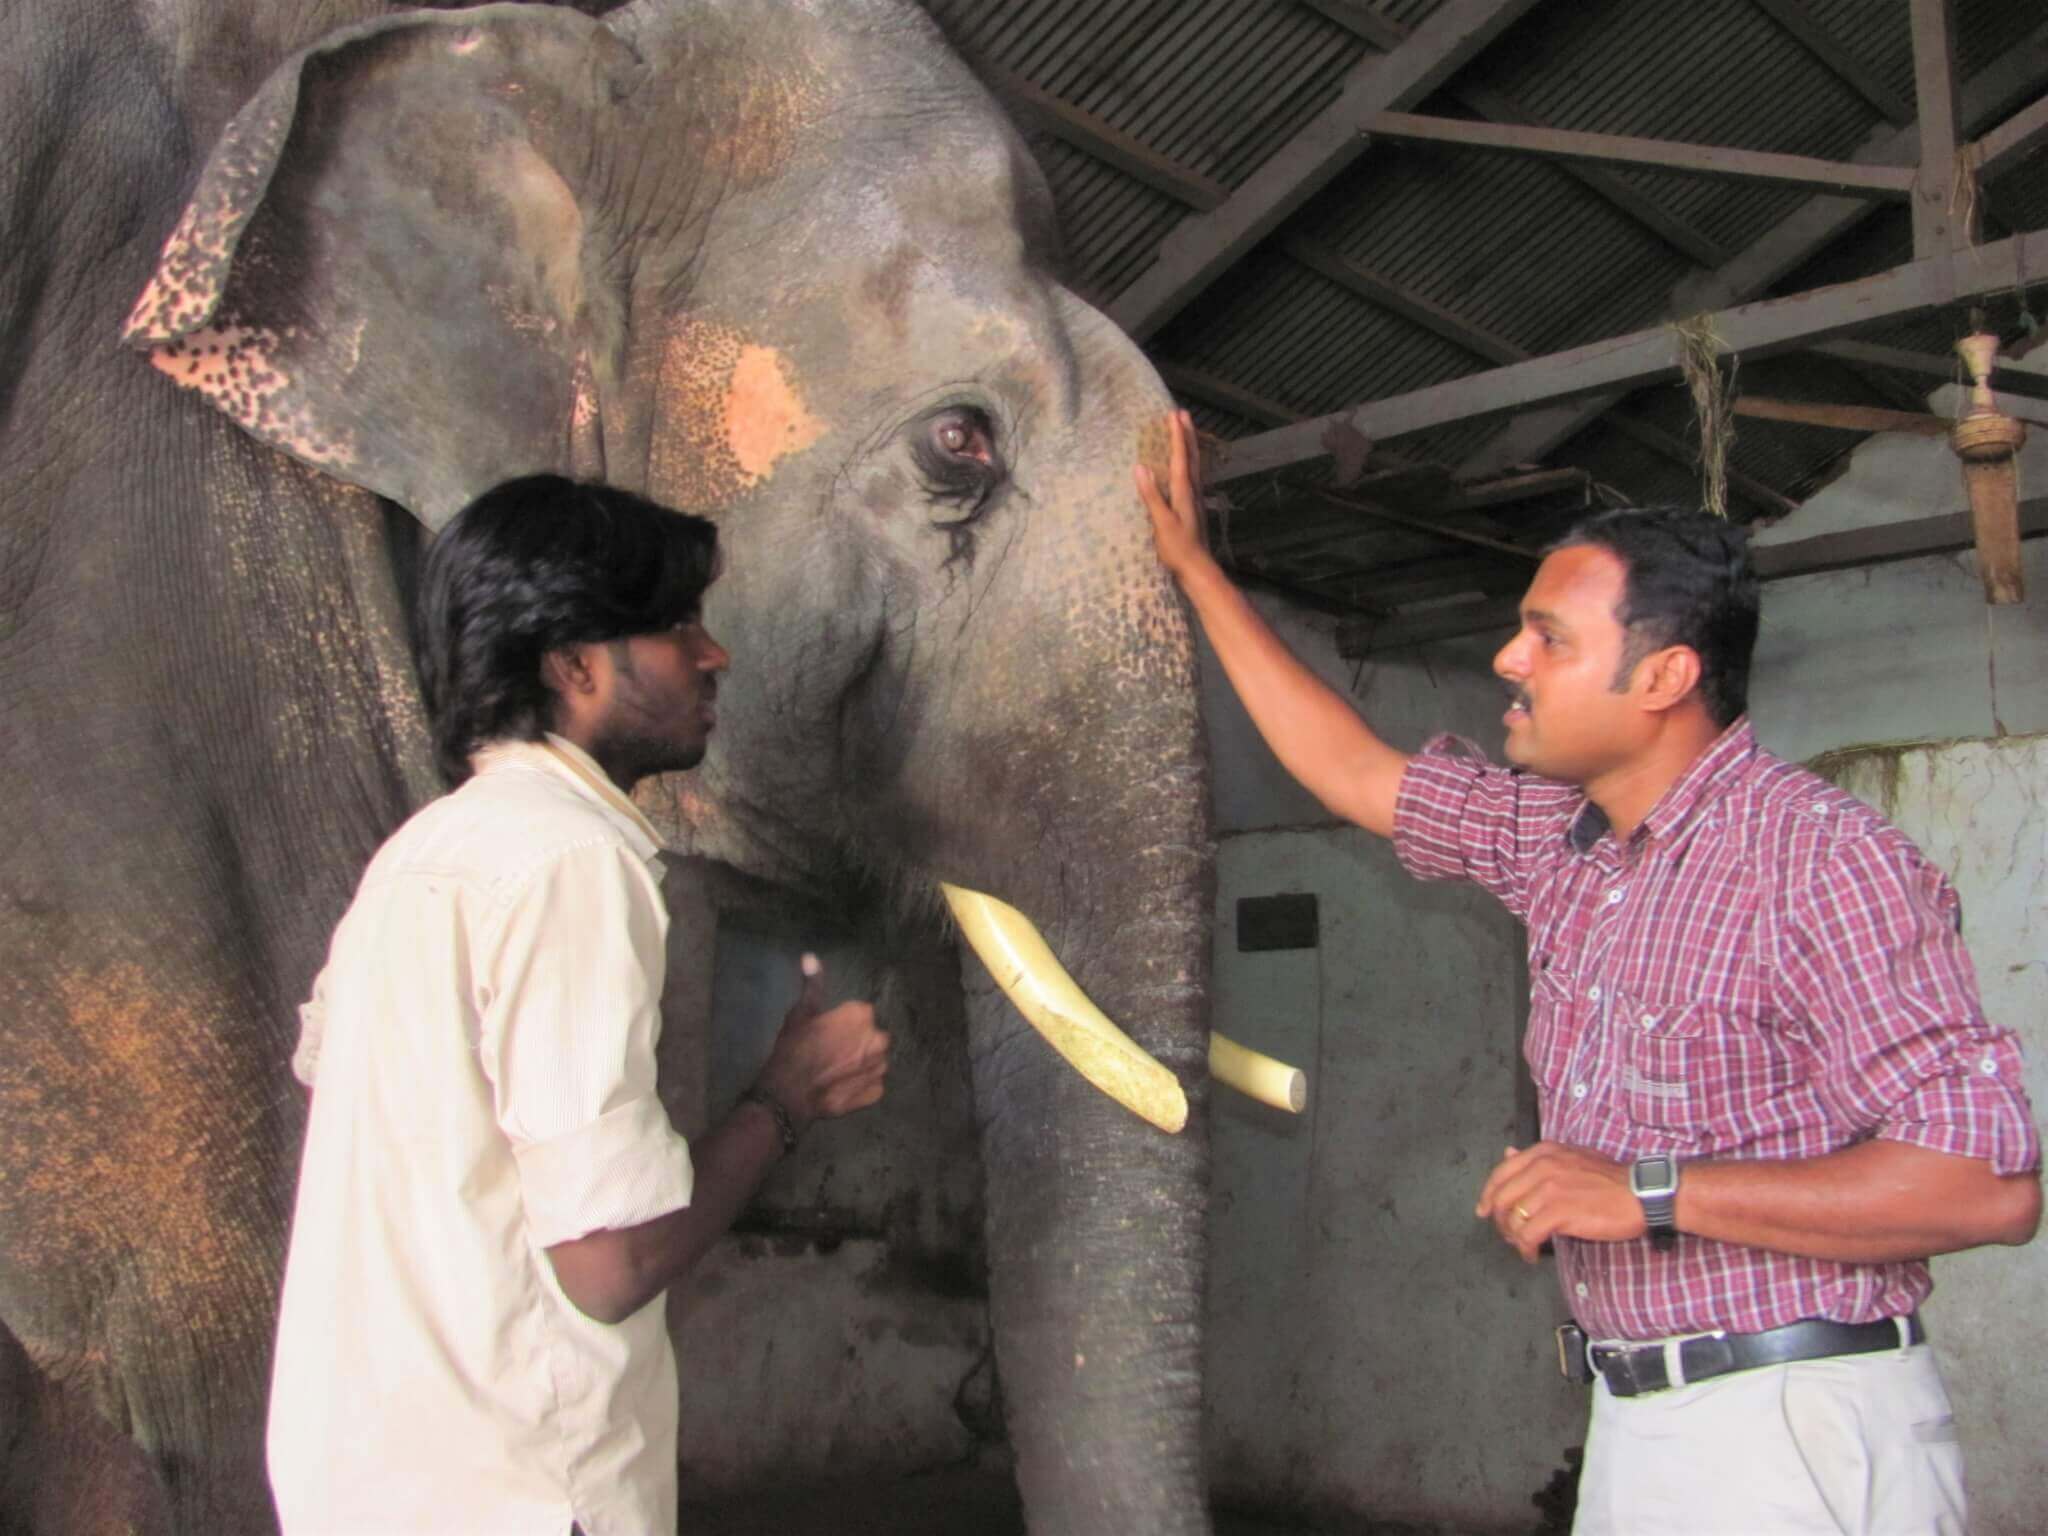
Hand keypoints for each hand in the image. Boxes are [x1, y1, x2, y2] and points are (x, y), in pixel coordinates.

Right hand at [754, 953, 888, 1135]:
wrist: (789, 1092)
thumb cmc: (794, 1048)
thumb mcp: (801, 1012)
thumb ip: (813, 984)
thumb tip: (810, 956)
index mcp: (862, 1015)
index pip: (860, 1013)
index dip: (843, 1023)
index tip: (828, 1032)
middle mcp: (878, 1039)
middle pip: (871, 1036)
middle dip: (857, 1042)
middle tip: (832, 1052)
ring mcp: (879, 1067)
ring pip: (875, 1059)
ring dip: (862, 1062)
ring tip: (837, 1070)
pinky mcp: (876, 1092)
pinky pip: (873, 1084)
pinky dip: (862, 1084)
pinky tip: (842, 1085)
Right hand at [1134, 408, 1210, 579]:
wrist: (1198, 569)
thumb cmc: (1178, 548)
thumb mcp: (1161, 522)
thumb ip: (1151, 495)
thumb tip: (1141, 467)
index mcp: (1184, 492)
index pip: (1180, 458)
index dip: (1177, 436)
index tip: (1174, 415)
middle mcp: (1192, 492)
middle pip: (1191, 457)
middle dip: (1187, 435)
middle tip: (1183, 414)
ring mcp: (1195, 500)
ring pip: (1194, 466)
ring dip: (1189, 447)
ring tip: (1186, 432)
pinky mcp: (1193, 508)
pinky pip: (1191, 477)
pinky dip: (1188, 463)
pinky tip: (1186, 467)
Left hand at [1476, 1142, 1643, 1262]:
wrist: (1640, 1193)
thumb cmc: (1610, 1179)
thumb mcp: (1570, 1157)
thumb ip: (1538, 1158)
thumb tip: (1507, 1153)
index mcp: (1543, 1152)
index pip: (1501, 1173)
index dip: (1488, 1195)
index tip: (1484, 1211)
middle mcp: (1541, 1167)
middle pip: (1500, 1197)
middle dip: (1499, 1221)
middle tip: (1509, 1234)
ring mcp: (1549, 1189)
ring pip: (1512, 1217)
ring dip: (1513, 1237)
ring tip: (1523, 1246)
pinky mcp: (1559, 1212)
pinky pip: (1528, 1234)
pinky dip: (1525, 1248)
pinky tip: (1532, 1254)